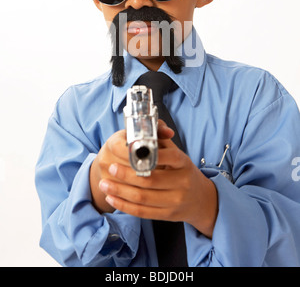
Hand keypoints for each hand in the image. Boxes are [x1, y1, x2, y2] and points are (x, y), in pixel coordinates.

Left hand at [98, 122, 217, 237]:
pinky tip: (111, 198)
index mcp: (183, 162)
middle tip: (110, 167)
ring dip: (120, 191)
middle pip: (149, 180)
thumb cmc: (183, 171)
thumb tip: (145, 127)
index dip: (146, 155)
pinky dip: (124, 206)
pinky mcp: (167, 215)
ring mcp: (175, 201)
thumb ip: (161, 140)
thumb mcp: (178, 153)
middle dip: (126, 174)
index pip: (167, 156)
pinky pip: (142, 212)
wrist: (201, 199)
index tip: (127, 150)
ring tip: (104, 184)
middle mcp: (182, 182)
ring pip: (142, 198)